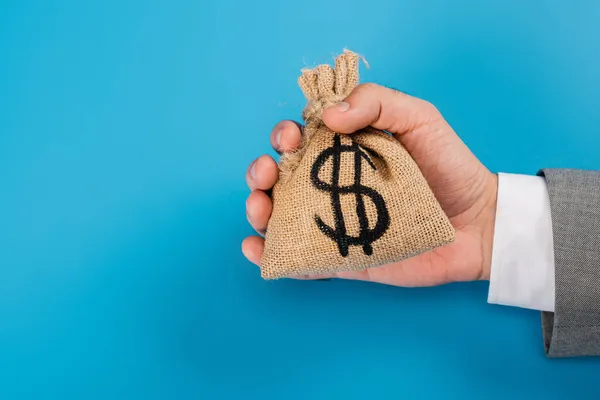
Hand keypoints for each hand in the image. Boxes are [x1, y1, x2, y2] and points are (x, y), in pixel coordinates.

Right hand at [242, 84, 497, 285]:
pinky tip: (257, 249)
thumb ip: (377, 102)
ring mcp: (334, 222)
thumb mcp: (419, 118)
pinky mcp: (342, 257)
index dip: (285, 136)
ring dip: (258, 210)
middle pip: (281, 178)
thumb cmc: (449, 165)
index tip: (290, 139)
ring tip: (259, 209)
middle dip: (261, 172)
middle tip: (267, 174)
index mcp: (345, 151)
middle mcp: (333, 186)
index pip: (301, 140)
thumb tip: (328, 115)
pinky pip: (300, 258)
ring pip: (281, 216)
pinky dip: (270, 256)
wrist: (477, 222)